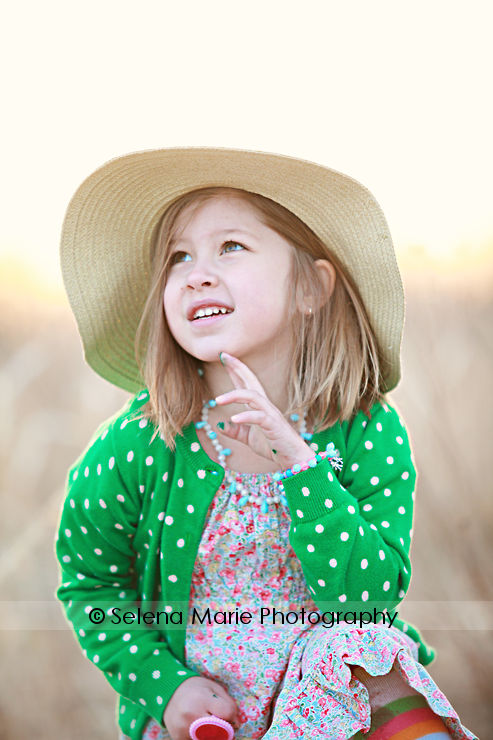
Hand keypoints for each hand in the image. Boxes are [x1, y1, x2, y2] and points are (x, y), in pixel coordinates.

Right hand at [163, 676, 239, 739]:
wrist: (169, 694)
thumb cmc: (195, 689)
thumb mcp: (213, 687)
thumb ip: (228, 703)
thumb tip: (237, 724)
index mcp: (202, 699)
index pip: (226, 712)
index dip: (231, 715)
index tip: (228, 714)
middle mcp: (191, 715)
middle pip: (219, 731)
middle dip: (224, 729)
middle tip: (221, 723)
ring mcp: (183, 729)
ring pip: (209, 739)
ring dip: (213, 735)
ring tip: (208, 724)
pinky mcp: (178, 739)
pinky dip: (201, 738)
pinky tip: (198, 729)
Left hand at [214, 353, 313, 469]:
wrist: (292, 458)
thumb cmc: (273, 445)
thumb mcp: (249, 438)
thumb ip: (235, 431)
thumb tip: (220, 425)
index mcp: (259, 407)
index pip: (246, 384)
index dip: (235, 370)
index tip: (223, 357)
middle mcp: (265, 405)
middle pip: (251, 381)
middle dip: (238, 367)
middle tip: (223, 355)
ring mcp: (270, 414)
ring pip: (253, 396)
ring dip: (235, 395)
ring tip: (217, 400)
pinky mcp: (273, 425)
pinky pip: (259, 417)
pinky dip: (246, 417)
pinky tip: (233, 419)